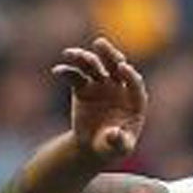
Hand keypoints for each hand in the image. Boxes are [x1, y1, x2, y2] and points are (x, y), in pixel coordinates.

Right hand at [53, 36, 147, 165]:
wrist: (93, 147)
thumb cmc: (112, 147)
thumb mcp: (118, 148)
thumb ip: (119, 142)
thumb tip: (114, 134)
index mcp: (134, 100)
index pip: (134, 84)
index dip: (130, 75)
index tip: (122, 68)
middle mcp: (119, 87)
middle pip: (115, 65)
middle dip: (109, 54)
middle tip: (100, 44)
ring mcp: (100, 84)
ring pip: (93, 66)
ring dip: (83, 58)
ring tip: (70, 54)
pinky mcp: (83, 87)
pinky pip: (75, 76)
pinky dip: (66, 72)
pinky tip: (57, 71)